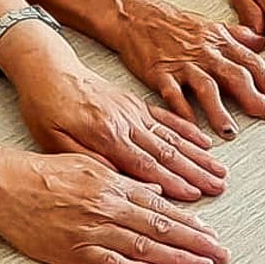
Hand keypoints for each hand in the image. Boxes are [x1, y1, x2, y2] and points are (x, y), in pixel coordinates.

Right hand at [0, 149, 229, 263]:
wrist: (5, 184)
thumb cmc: (46, 174)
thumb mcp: (91, 165)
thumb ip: (124, 180)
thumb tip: (155, 190)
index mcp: (115, 184)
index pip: (162, 206)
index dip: (190, 221)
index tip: (212, 234)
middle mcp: (110, 206)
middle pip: (162, 227)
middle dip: (195, 242)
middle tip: (222, 255)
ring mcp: (93, 229)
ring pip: (143, 246)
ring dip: (177, 258)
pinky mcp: (73, 249)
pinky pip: (110, 262)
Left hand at [20, 67, 225, 201]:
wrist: (47, 68)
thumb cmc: (44, 106)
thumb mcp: (53, 140)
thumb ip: (87, 160)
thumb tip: (117, 180)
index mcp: (105, 135)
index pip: (145, 165)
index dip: (172, 183)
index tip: (194, 196)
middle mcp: (126, 122)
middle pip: (168, 153)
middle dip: (196, 172)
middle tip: (219, 187)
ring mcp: (134, 112)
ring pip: (173, 137)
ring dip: (199, 156)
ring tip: (220, 171)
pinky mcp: (135, 103)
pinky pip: (167, 118)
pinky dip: (189, 131)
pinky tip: (205, 142)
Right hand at [112, 0, 264, 138]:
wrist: (135, 16)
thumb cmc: (172, 22)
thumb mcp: (210, 24)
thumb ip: (238, 36)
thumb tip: (263, 41)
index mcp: (219, 42)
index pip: (250, 61)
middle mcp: (204, 53)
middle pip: (235, 76)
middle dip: (254, 96)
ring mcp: (182, 64)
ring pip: (206, 88)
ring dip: (220, 111)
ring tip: (230, 132)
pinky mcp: (160, 73)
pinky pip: (173, 94)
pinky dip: (183, 111)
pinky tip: (192, 126)